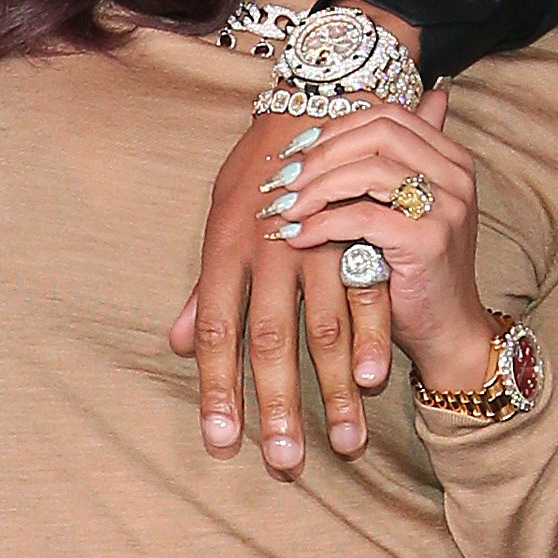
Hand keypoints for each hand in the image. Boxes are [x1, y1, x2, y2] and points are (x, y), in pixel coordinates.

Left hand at [172, 102, 398, 477]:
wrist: (318, 93)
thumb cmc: (261, 165)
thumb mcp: (222, 220)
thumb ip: (205, 290)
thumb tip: (181, 344)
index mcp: (224, 248)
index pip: (217, 333)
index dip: (217, 391)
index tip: (221, 445)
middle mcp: (268, 246)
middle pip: (267, 340)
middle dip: (276, 408)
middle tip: (282, 464)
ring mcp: (319, 237)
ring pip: (323, 326)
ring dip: (333, 391)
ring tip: (344, 444)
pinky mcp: (366, 226)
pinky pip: (369, 290)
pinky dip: (372, 337)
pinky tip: (375, 380)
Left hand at [255, 87, 494, 401]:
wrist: (445, 333)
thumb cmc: (414, 273)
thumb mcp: (402, 211)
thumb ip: (389, 168)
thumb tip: (367, 126)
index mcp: (450, 159)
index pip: (387, 115)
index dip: (335, 126)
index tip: (296, 149)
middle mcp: (455, 175)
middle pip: (378, 132)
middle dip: (321, 152)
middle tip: (283, 176)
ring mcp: (446, 206)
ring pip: (368, 169)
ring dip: (316, 186)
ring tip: (284, 207)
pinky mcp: (428, 241)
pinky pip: (363, 216)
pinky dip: (323, 222)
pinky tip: (298, 236)